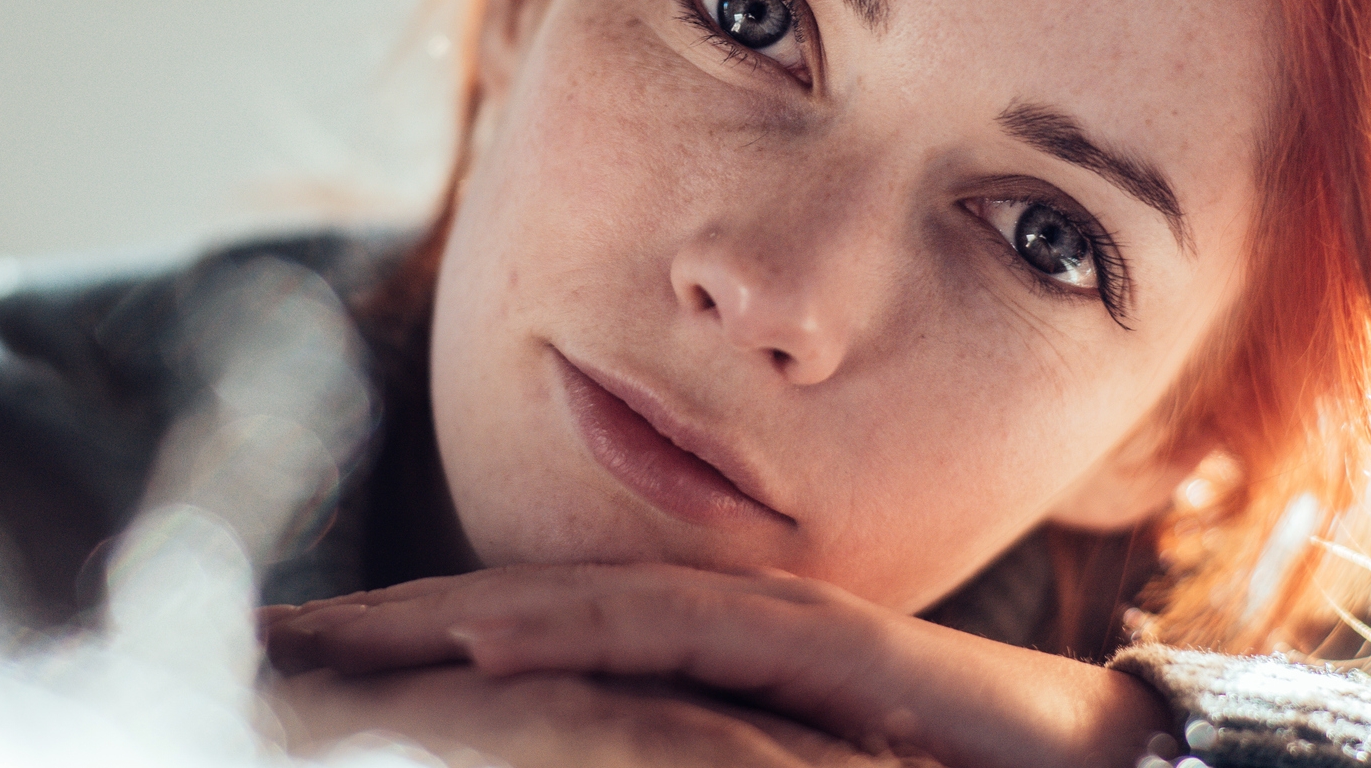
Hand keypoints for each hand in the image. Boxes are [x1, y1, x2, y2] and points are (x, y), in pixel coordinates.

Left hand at [262, 564, 1175, 767]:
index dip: (402, 656)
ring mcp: (773, 639)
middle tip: (253, 649)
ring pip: (576, 617)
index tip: (287, 676)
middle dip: (381, 635)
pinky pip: (689, 639)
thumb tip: (592, 749)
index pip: (522, 657)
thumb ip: (692, 750)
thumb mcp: (784, 767)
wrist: (1118, 765)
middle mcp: (718, 647)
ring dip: (438, 628)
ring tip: (316, 643)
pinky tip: (478, 645)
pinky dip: (574, 637)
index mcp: (699, 683)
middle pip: (516, 623)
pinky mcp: (842, 652)